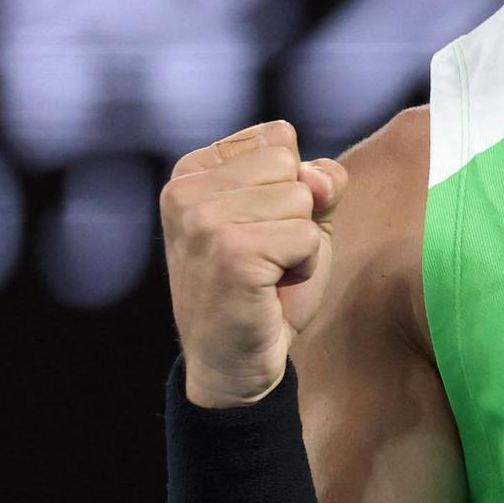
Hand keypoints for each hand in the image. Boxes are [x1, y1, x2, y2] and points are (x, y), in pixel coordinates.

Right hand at [160, 119, 350, 407]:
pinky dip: (306, 266)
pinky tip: (271, 289)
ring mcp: (202, 220)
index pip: (278, 137)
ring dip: (302, 242)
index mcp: (192, 170)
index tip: (259, 228)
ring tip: (267, 272)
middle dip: (297, 213)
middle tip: (266, 255)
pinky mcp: (230, 252)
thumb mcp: (298, 219)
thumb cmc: (266, 289)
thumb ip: (317, 180)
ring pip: (302, 199)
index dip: (291, 186)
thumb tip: (317, 177)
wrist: (235, 365)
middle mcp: (186, 188)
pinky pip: (308, 236)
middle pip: (290, 163)